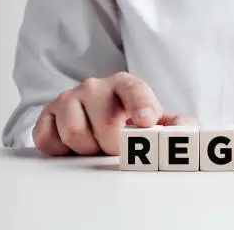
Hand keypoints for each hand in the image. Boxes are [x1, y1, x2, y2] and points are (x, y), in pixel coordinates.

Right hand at [33, 72, 196, 155]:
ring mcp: (68, 99)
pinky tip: (75, 146)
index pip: (134, 90)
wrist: (98, 114)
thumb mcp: (157, 120)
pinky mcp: (47, 115)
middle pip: (106, 125)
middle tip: (120, 149)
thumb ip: (175, 125)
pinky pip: (48, 139)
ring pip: (75, 134)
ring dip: (89, 149)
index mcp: (125, 84)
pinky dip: (62, 150)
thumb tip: (186, 129)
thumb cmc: (131, 118)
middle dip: (116, 145)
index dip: (141, 106)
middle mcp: (95, 87)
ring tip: (98, 145)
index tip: (147, 122)